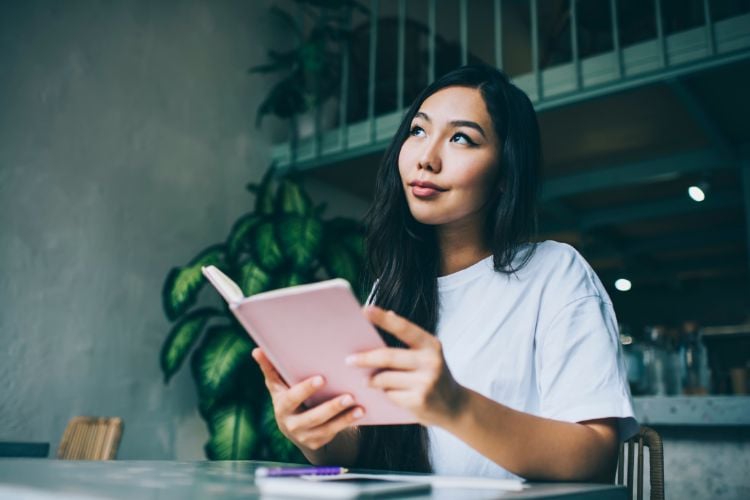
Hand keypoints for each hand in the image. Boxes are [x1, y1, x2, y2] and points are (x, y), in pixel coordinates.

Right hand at [252, 348, 363, 452]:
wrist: (293, 427)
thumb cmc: (287, 397)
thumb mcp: (277, 385)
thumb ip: (270, 369)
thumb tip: (257, 350)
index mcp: (282, 407)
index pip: (292, 398)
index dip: (305, 390)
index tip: (321, 379)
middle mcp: (291, 425)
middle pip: (313, 417)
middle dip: (331, 407)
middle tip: (348, 396)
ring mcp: (305, 436)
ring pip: (327, 428)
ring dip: (344, 417)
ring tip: (359, 406)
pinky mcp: (317, 442)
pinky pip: (334, 433)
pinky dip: (348, 423)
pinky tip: (360, 412)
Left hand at [347, 305, 466, 426]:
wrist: (455, 406)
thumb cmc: (431, 375)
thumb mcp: (425, 356)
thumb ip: (407, 342)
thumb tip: (384, 320)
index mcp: (431, 344)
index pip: (404, 328)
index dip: (383, 319)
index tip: (365, 310)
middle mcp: (430, 361)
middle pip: (388, 356)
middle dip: (365, 358)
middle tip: (349, 360)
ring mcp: (426, 382)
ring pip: (385, 379)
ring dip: (372, 380)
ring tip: (366, 381)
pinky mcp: (419, 401)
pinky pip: (390, 395)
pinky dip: (385, 394)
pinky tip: (385, 394)